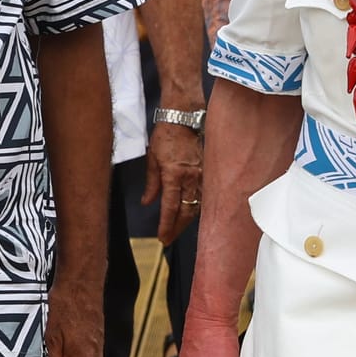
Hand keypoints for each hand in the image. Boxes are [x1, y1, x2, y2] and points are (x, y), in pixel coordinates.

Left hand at [143, 121, 203, 244]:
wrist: (184, 118)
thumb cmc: (166, 135)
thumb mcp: (152, 159)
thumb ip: (151, 183)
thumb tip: (147, 202)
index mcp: (174, 175)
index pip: (170, 208)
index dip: (166, 226)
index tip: (162, 237)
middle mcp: (190, 177)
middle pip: (186, 211)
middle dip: (177, 228)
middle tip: (169, 238)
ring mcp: (202, 175)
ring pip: (197, 205)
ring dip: (187, 219)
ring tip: (177, 228)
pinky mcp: (208, 171)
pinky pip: (204, 194)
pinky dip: (197, 206)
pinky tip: (191, 211)